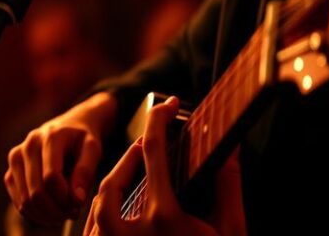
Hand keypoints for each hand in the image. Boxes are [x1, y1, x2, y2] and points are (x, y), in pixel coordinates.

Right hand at [4, 92, 116, 226]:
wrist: (70, 127)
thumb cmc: (83, 140)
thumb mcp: (93, 150)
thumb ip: (86, 172)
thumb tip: (76, 200)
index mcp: (50, 137)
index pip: (51, 177)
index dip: (65, 197)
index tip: (78, 204)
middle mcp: (29, 145)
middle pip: (36, 192)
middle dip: (56, 210)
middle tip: (73, 214)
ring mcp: (16, 158)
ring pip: (25, 200)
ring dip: (46, 215)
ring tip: (64, 213)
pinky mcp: (10, 172)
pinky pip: (18, 202)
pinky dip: (35, 214)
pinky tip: (52, 212)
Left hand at [84, 96, 218, 235]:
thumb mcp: (231, 228)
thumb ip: (228, 185)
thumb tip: (230, 148)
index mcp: (165, 217)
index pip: (154, 154)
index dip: (158, 122)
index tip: (166, 105)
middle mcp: (133, 235)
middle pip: (111, 184)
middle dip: (126, 160)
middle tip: (144, 146)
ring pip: (97, 212)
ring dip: (111, 190)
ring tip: (130, 177)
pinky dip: (103, 217)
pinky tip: (119, 209)